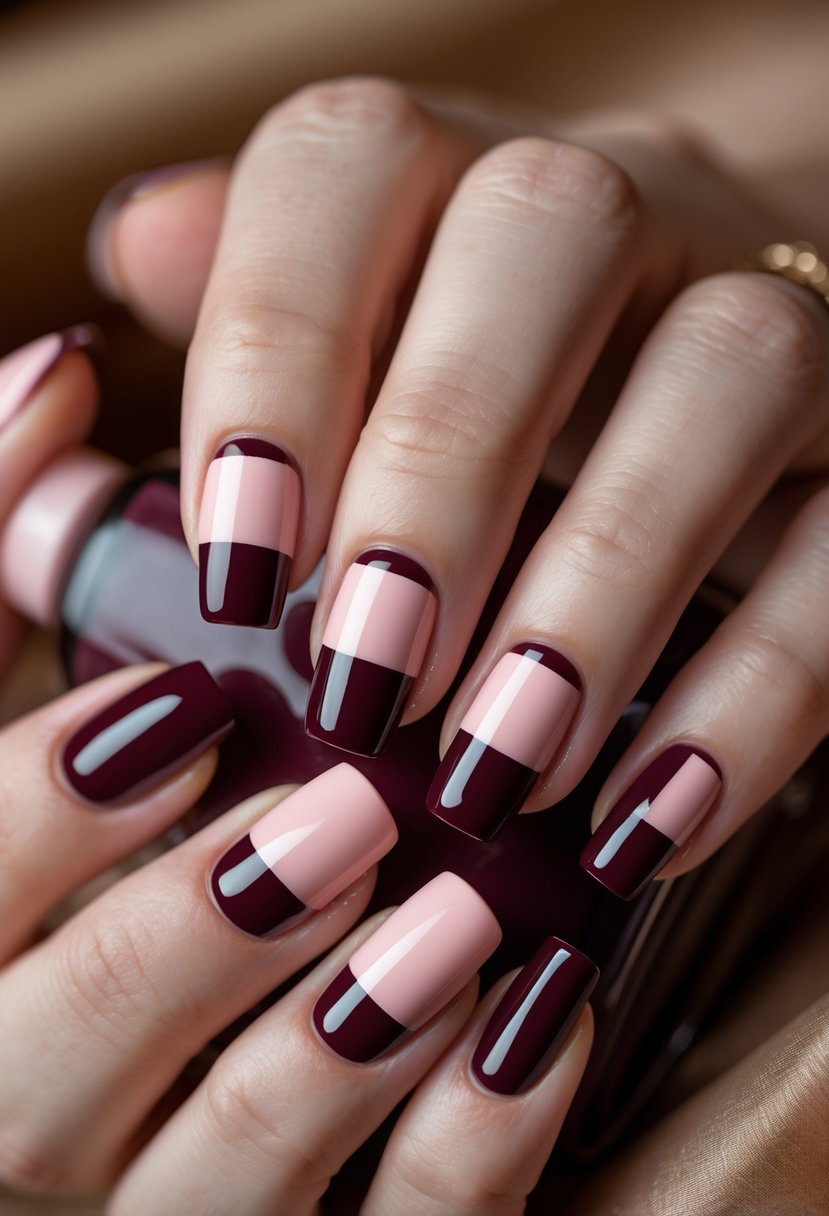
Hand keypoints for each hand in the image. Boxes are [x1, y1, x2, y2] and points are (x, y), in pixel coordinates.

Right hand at [0, 663, 591, 1212]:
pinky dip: (462, 1153)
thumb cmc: (179, 880)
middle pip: (41, 1082)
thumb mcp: (95, 778)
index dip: (40, 808)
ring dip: (328, 1053)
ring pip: (207, 1190)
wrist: (278, 1076)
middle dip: (188, 935)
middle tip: (342, 812)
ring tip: (455, 918)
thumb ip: (58, 660)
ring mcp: (170, 1212)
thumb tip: (55, 458)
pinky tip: (536, 1026)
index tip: (187, 706)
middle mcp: (46, 1118)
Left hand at [88, 78, 828, 898]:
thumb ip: (223, 354)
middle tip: (364, 682)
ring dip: (602, 590)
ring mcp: (761, 313)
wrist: (661, 375)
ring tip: (497, 765)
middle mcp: (616, 206)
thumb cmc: (445, 404)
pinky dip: (750, 698)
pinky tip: (648, 820)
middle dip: (443, 474)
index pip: (347, 170)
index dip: (275, 349)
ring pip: (726, 377)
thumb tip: (116, 323)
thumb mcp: (334, 376)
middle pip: (544, 243)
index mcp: (443, 173)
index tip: (238, 560)